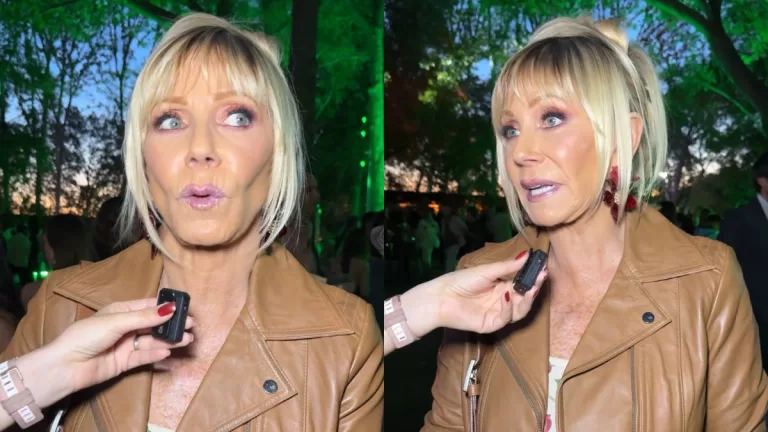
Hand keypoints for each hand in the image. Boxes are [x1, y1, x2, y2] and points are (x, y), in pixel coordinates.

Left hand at [31, 299, 194, 403]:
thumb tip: (170, 308)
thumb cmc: (87, 336)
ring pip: (152, 340)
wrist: (66, 366)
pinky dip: (157, 353)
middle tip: (191, 325)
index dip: (166, 306)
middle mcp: (125, 327)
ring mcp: (126, 345)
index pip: (148, 306)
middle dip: (171, 324)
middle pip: (153, 324)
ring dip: (169, 339)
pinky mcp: (125, 362)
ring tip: (187, 339)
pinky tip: (168, 351)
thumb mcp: (116, 321)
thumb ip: (144, 317)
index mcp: (121, 311)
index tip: (185, 307)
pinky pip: (145, 356)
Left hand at [403, 250, 547, 335]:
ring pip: (520, 310)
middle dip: (534, 287)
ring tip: (531, 288)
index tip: (543, 267)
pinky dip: (508, 307)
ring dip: (527, 299)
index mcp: (502, 286)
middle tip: (542, 277)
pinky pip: (506, 318)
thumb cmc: (461, 281)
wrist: (442, 297)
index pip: (523, 283)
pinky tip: (506, 295)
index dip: (533, 277)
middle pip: (525, 297)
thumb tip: (527, 255)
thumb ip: (508, 266)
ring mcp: (499, 313)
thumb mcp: (487, 270)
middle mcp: (503, 300)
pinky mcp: (492, 324)